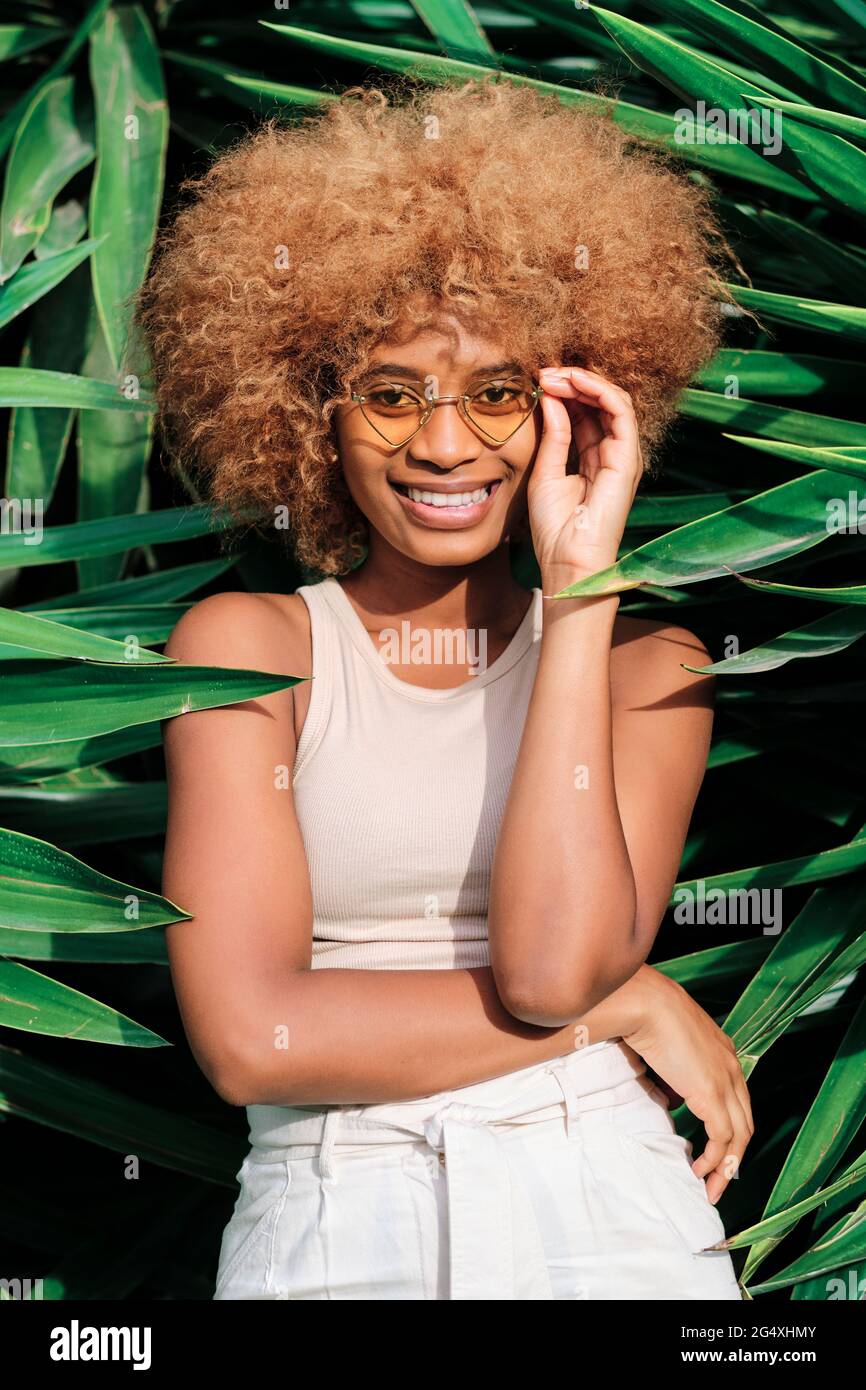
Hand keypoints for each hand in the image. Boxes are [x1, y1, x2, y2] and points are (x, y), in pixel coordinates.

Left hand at [528, 365, 643, 591]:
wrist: (567, 559)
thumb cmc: (555, 528)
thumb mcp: (545, 472)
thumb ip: (553, 435)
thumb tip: (551, 398)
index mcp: (593, 458)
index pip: (585, 412)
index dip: (565, 392)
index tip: (538, 380)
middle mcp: (612, 453)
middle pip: (600, 403)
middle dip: (572, 382)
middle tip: (544, 372)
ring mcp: (622, 455)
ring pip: (613, 400)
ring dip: (584, 381)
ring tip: (555, 374)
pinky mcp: (627, 458)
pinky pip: (620, 411)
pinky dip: (599, 390)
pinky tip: (574, 382)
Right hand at [622, 968, 753, 1204]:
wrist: (647, 1003)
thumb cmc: (648, 1014)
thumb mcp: (669, 1045)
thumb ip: (676, 1072)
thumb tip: (672, 1097)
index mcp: (725, 1054)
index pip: (738, 1101)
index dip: (730, 1129)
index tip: (716, 1151)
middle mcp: (732, 1069)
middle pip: (745, 1123)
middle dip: (733, 1156)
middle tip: (718, 1179)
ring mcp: (725, 1082)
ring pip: (740, 1136)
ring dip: (726, 1166)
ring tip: (710, 1186)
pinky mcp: (712, 1095)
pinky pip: (722, 1139)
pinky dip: (715, 1160)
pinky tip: (700, 1170)